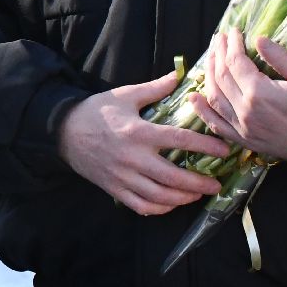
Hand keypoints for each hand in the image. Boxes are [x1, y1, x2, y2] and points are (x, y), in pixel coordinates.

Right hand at [59, 72, 229, 214]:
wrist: (62, 131)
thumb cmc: (96, 111)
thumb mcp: (125, 95)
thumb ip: (155, 89)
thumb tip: (180, 77)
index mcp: (138, 132)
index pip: (179, 140)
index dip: (206, 146)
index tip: (224, 149)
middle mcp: (132, 158)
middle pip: (173, 177)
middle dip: (199, 183)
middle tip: (216, 183)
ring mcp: (123, 177)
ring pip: (159, 197)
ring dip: (183, 199)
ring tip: (197, 194)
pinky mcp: (114, 189)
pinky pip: (141, 206)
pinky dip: (160, 209)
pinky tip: (171, 203)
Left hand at [191, 29, 286, 165]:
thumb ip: (280, 57)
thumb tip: (258, 39)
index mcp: (259, 94)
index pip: (235, 62)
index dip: (231, 44)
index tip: (233, 31)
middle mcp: (245, 111)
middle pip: (220, 77)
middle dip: (217, 54)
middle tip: (219, 38)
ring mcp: (242, 128)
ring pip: (214, 98)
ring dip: (208, 75)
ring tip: (210, 57)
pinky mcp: (244, 140)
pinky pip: (216, 125)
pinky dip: (203, 111)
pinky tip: (194, 98)